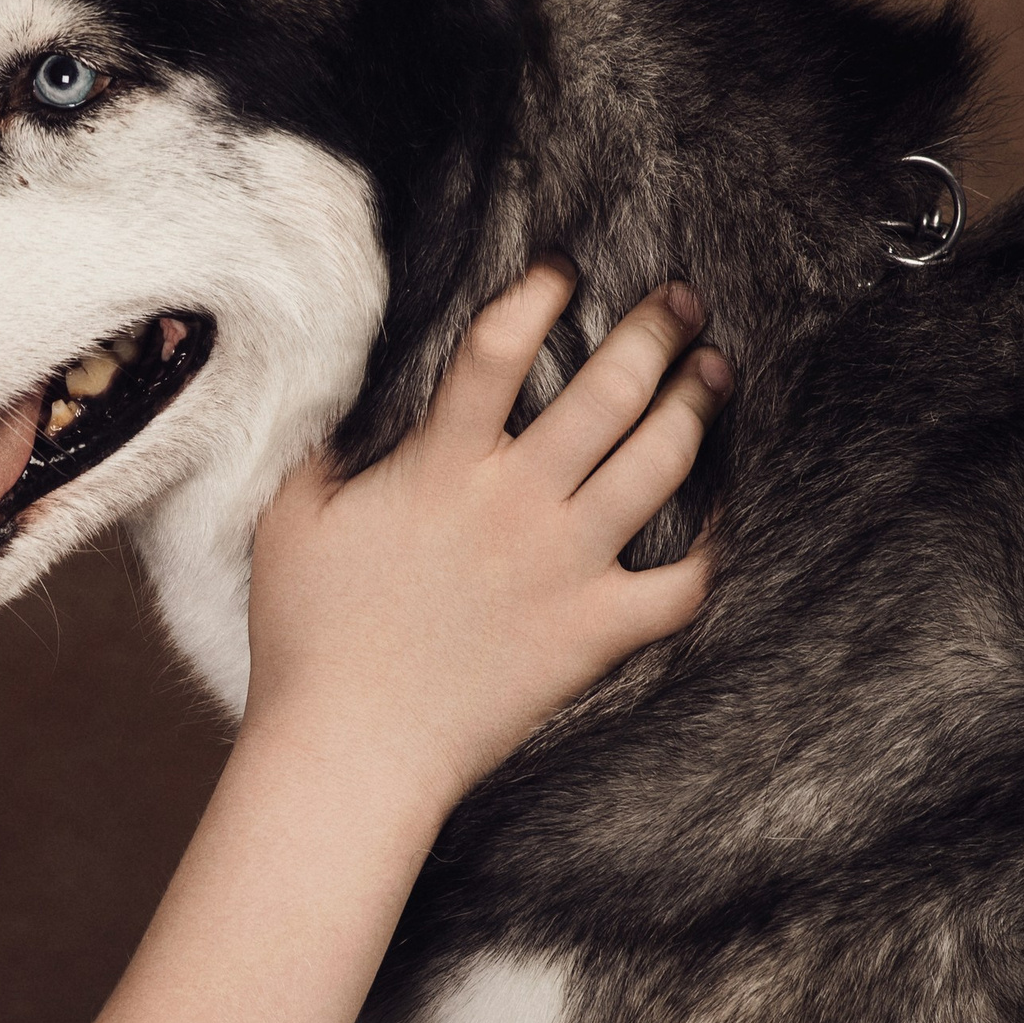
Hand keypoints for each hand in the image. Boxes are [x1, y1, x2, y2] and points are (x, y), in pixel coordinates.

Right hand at [242, 261, 727, 820]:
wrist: (352, 751)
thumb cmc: (309, 636)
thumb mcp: (292, 518)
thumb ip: (328, 445)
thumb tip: (356, 393)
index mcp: (440, 467)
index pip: (499, 348)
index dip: (538, 294)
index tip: (563, 271)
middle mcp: (515, 504)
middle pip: (609, 391)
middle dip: (654, 331)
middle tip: (678, 299)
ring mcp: (566, 567)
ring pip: (660, 463)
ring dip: (696, 405)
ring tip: (713, 370)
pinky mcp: (595, 630)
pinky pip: (685, 581)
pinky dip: (719, 543)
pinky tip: (731, 506)